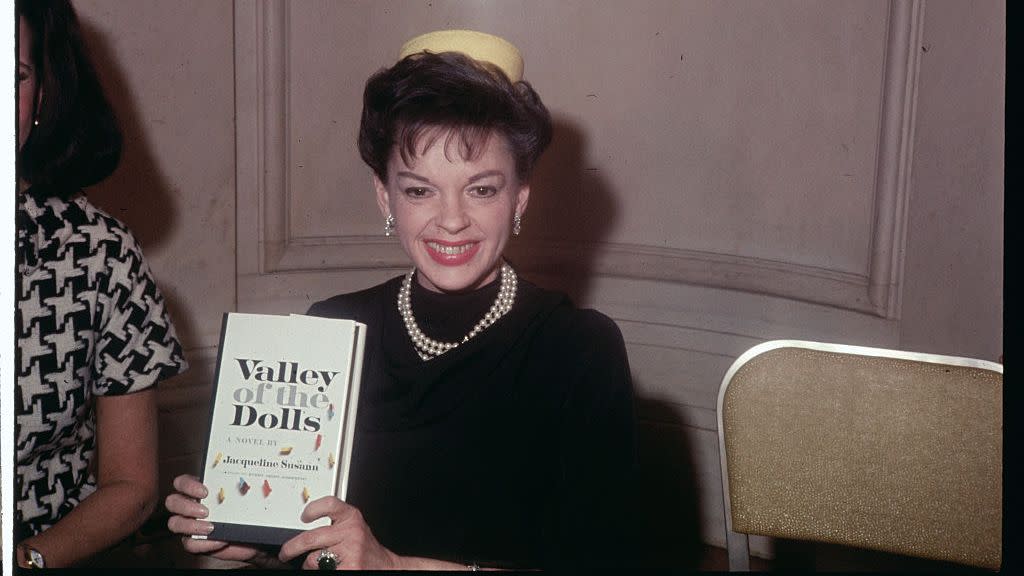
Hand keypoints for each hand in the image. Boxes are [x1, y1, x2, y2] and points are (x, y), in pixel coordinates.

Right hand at [164, 474, 269, 564]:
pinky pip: (189, 543)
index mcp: (200, 491)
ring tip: (211, 527)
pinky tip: (219, 540)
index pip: (182, 482)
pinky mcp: (195, 542)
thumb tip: (251, 484)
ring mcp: (190, 525)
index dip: (188, 485)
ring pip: (174, 523)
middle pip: (172, 502)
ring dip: (190, 525)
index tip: (205, 491)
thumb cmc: (246, 514)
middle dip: (186, 505)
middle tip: (205, 510)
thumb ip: (241, 490)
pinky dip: (204, 543)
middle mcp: (191, 506)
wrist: (253, 538)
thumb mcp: (245, 499)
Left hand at [278, 496, 402, 569]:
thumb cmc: (366, 548)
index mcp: (352, 518)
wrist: (386, 567)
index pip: (329, 505)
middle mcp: (351, 532)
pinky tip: (329, 569)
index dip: (312, 509)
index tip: (303, 516)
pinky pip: (321, 571)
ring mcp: (349, 552)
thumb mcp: (354, 528)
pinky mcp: (348, 569)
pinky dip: (320, 571)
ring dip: (310, 564)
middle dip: (292, 548)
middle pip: (311, 537)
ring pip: (313, 560)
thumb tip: (305, 526)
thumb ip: (335, 524)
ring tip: (319, 564)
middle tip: (285, 552)